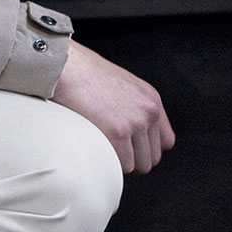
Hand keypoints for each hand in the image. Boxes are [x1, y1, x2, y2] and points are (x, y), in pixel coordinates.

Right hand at [50, 40, 175, 173]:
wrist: (66, 65)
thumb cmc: (83, 76)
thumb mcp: (121, 88)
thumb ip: (133, 109)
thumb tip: (131, 137)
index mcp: (151, 100)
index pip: (166, 142)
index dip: (146, 150)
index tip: (129, 150)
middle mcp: (149, 111)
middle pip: (153, 158)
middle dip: (133, 160)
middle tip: (111, 151)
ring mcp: (135, 122)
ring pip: (138, 165)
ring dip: (121, 163)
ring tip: (102, 149)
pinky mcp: (118, 132)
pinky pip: (122, 165)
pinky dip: (109, 163)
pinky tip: (96, 149)